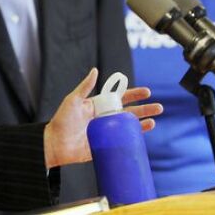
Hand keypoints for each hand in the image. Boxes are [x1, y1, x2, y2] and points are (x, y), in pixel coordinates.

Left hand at [43, 68, 162, 168]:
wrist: (55, 144)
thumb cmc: (62, 120)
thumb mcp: (73, 100)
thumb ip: (85, 87)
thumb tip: (95, 70)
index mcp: (98, 105)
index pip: (119, 97)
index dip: (133, 94)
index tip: (146, 92)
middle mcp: (104, 118)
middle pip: (129, 111)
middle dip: (144, 109)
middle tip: (159, 107)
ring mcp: (107, 132)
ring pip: (129, 126)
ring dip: (143, 122)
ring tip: (155, 119)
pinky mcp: (107, 145)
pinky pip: (124, 140)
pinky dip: (135, 137)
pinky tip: (144, 133)